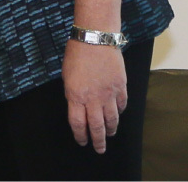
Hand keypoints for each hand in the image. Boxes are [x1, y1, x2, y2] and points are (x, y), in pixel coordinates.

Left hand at [62, 38, 127, 152]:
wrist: (95, 39)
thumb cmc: (76, 53)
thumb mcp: (66, 75)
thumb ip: (73, 93)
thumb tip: (78, 105)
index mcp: (76, 96)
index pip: (78, 123)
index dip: (80, 135)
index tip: (82, 141)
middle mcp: (93, 99)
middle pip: (97, 127)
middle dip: (98, 141)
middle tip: (99, 149)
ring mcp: (109, 94)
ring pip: (112, 119)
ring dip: (111, 130)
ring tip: (110, 135)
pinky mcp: (120, 88)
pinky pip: (121, 105)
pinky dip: (119, 112)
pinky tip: (117, 115)